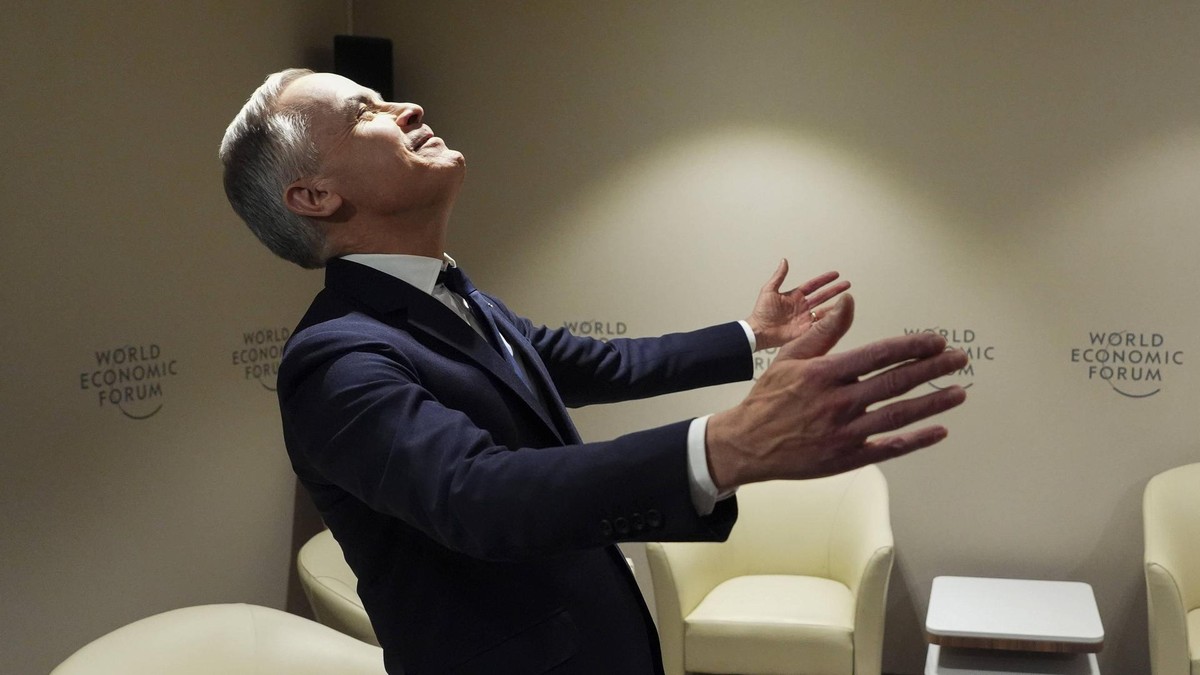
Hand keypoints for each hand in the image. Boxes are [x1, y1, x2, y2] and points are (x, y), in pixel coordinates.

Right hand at [708, 294, 967, 488]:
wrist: (748, 443)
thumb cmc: (770, 397)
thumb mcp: (790, 357)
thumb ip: (825, 331)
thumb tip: (849, 301)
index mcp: (826, 374)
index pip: (879, 355)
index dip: (912, 347)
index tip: (936, 342)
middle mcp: (839, 402)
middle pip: (896, 382)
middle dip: (933, 370)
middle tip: (959, 361)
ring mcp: (845, 433)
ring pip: (899, 415)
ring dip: (933, 402)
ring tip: (959, 392)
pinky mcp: (847, 457)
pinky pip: (889, 448)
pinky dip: (917, 440)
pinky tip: (939, 430)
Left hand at [745, 259, 850, 350]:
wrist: (759, 331)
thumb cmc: (761, 312)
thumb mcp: (769, 290)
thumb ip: (778, 276)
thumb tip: (784, 261)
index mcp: (795, 296)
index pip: (813, 285)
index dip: (824, 280)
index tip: (835, 274)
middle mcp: (802, 306)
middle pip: (822, 296)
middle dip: (835, 290)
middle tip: (847, 284)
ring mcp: (804, 318)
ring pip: (824, 309)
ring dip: (835, 304)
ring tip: (847, 300)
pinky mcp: (805, 329)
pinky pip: (820, 323)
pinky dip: (830, 319)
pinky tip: (839, 315)